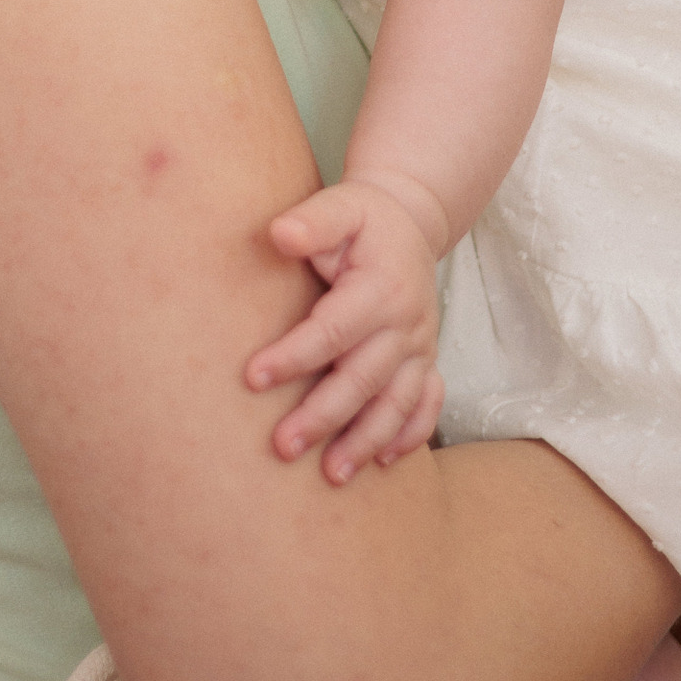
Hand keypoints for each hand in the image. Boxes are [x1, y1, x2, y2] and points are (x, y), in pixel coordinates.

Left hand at [246, 177, 445, 484]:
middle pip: (363, 378)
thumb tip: (279, 234)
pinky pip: (426, 404)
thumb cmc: (363, 218)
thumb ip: (313, 221)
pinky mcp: (428, 360)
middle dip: (324, 416)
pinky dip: (410, 434)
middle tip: (283, 447)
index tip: (253, 378)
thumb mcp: (340, 206)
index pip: (333, 330)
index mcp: (381, 287)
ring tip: (332, 475)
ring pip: (396, 402)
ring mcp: (421, 345)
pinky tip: (385, 463)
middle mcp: (407, 322)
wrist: (410, 222)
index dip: (294, 356)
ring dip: (366, 440)